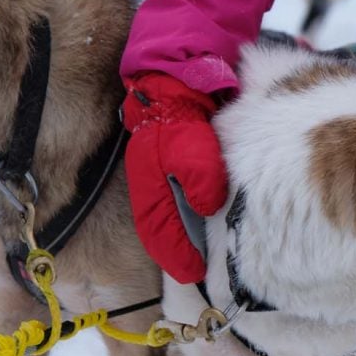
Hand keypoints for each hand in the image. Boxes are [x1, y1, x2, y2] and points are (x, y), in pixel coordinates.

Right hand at [121, 72, 228, 282]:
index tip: (195, 274)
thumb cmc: (182, 115)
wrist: (174, 82)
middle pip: (158, 231)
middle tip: (195, 273)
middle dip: (174, 255)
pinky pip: (173, 205)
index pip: (159, 232)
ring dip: (177, 240)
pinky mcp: (168, 170)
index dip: (176, 255)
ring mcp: (157, 179)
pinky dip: (183, 221)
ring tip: (196, 258)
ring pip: (164, 220)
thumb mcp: (193, 146)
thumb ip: (201, 178)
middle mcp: (149, 188)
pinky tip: (198, 225)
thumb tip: (206, 207)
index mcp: (150, 187)